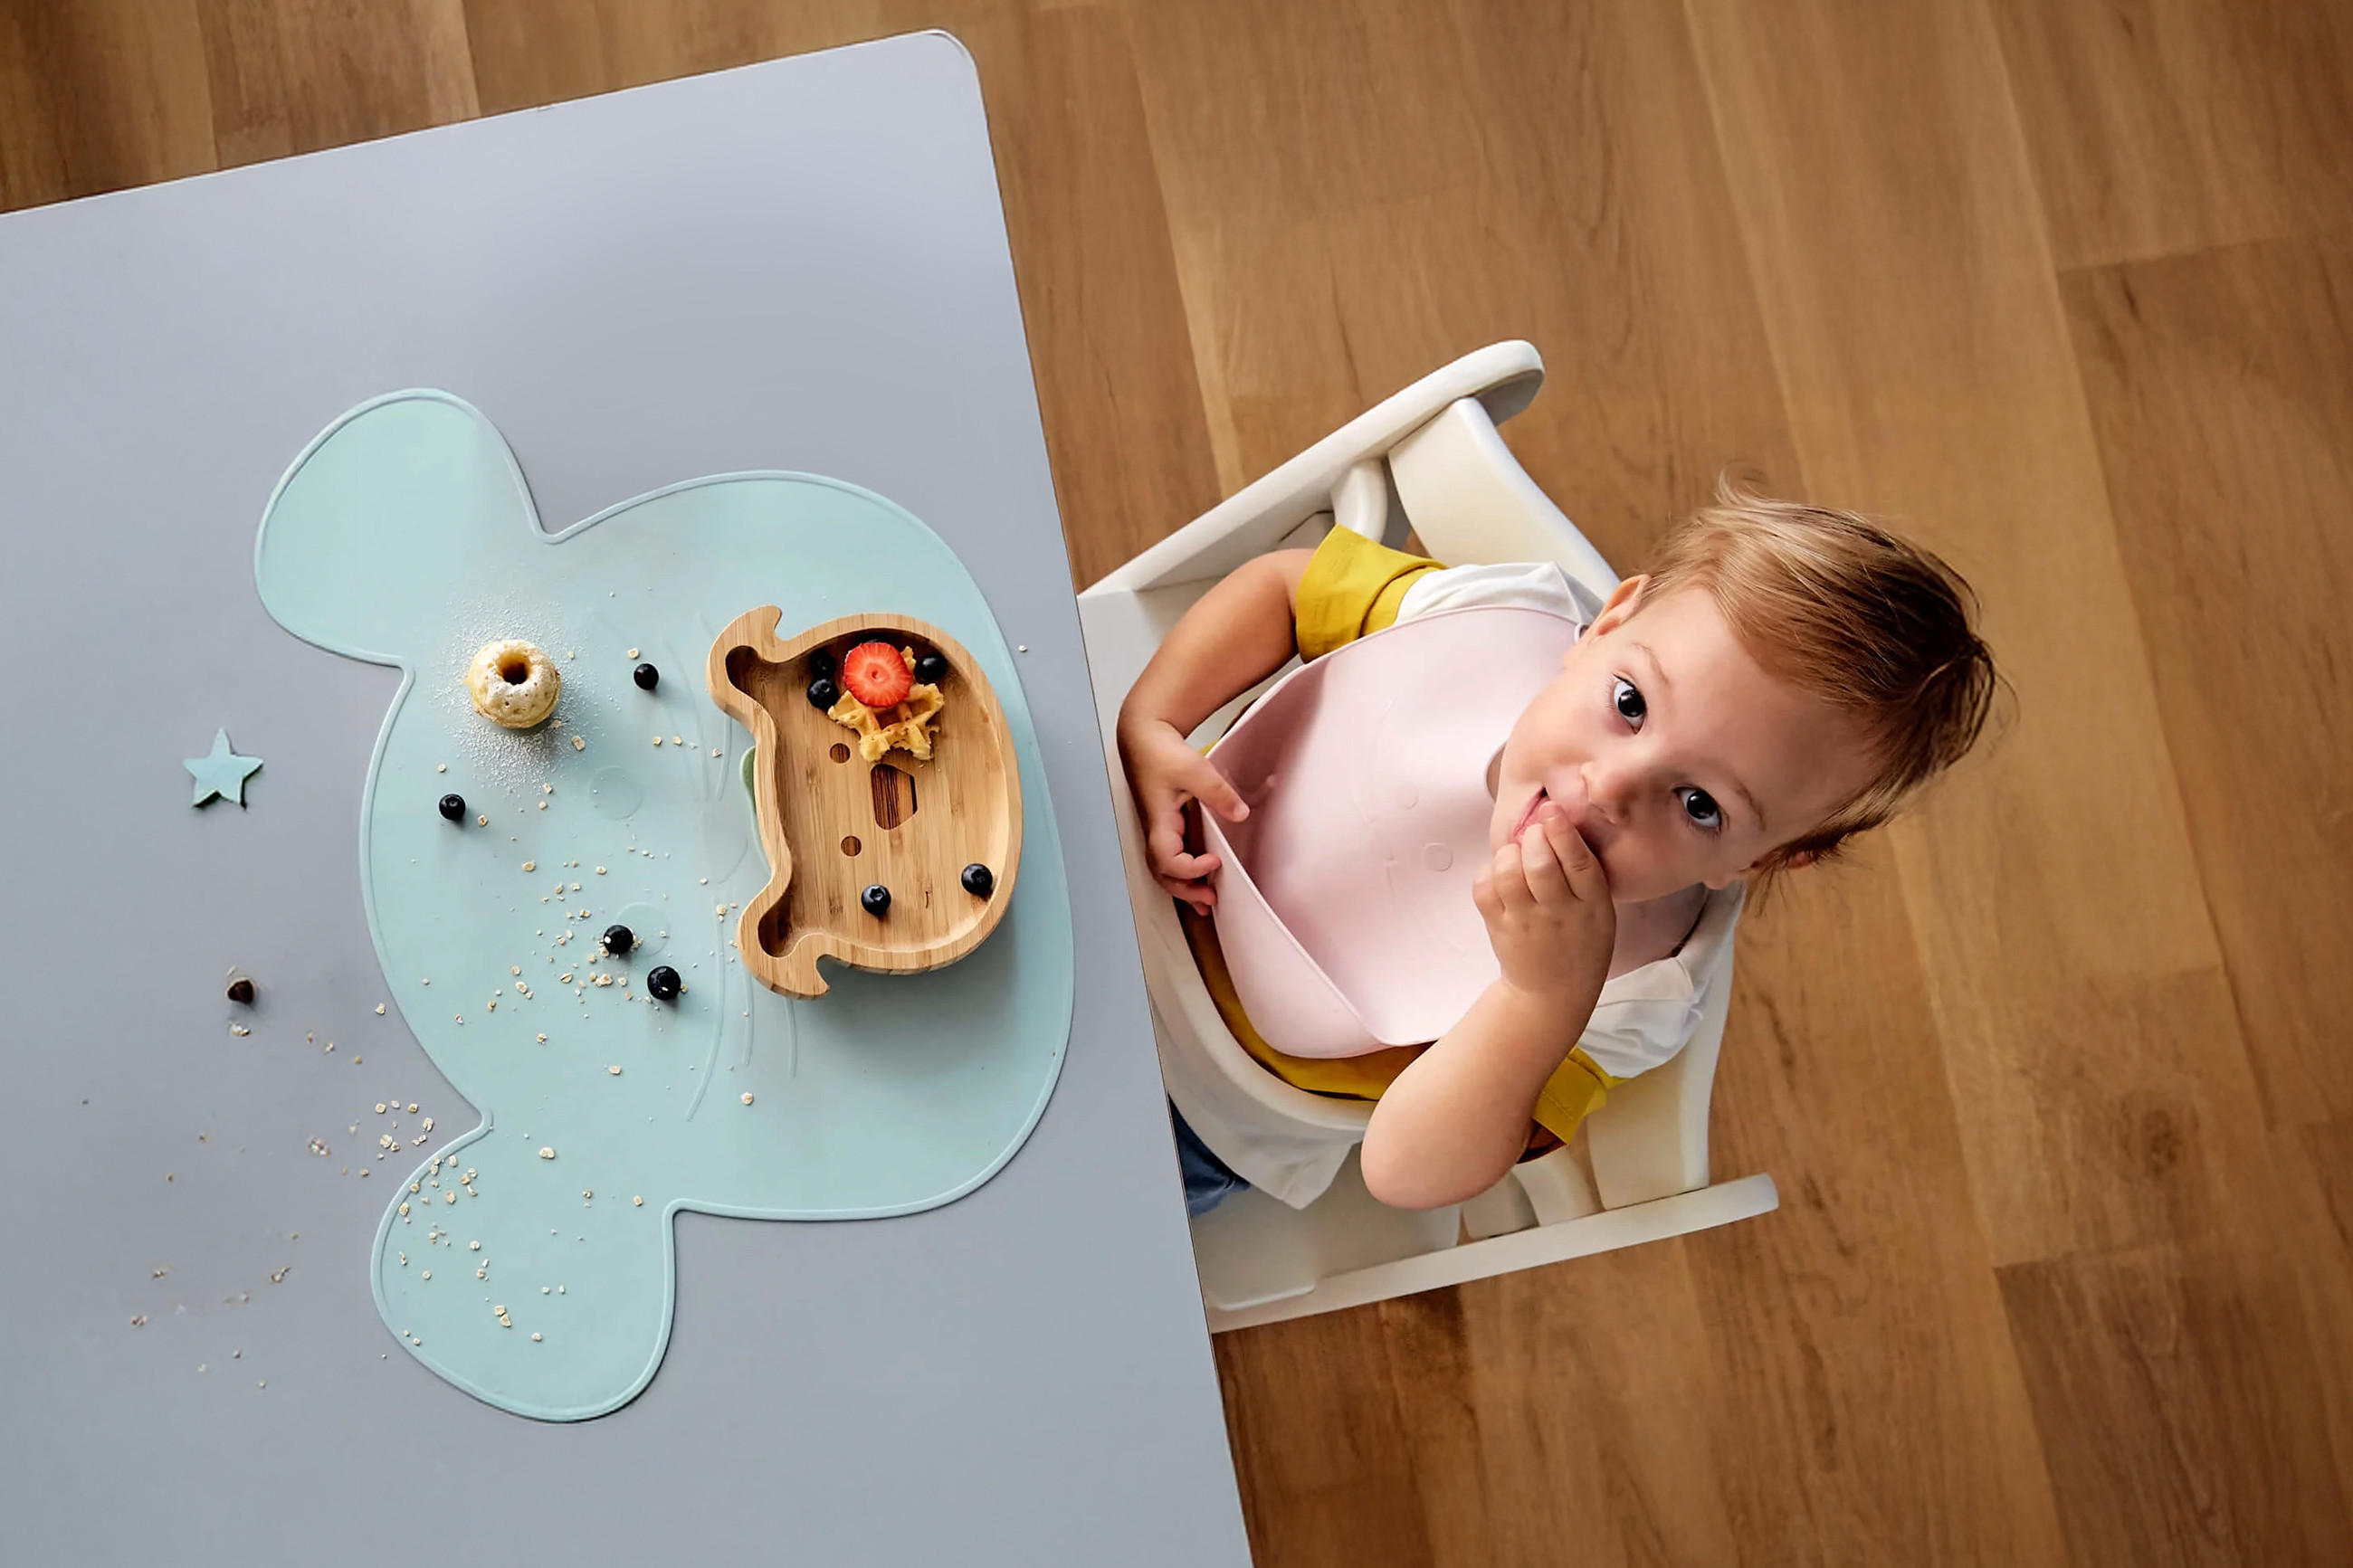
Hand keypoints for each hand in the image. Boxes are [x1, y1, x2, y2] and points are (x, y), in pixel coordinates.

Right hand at [1117, 715, 1247, 914]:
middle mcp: (1155, 830)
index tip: (1215, 861)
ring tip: (1207, 901)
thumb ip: (1216, 792)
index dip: (1189, 868)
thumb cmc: (1159, 751)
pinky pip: (1172, 856)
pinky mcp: (1166, 824)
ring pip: (1165, 869)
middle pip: (1162, 873)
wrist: (1143, 736)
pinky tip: (1203, 879)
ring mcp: (1159, 829)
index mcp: (1158, 820)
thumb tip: (1240, 814)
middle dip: (1186, 890)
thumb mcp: (1193, 768)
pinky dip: (1186, 873)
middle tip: (1212, 898)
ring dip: (1184, 887)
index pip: (1166, 859)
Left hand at [1471, 801, 1614, 1008]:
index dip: (1562, 832)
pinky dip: (1489, 871)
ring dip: (1509, 852)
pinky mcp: (1498, 926)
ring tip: (1518, 855)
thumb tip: (1553, 818)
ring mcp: (1524, 921)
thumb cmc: (1579, 940)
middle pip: (1540, 864)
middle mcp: (1559, 914)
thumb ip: (1582, 869)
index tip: (1551, 810)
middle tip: (1535, 834)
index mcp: (1593, 905)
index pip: (1579, 864)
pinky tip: (1503, 874)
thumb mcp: (1599, 908)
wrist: (1553, 991)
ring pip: (1508, 873)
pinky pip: (1484, 887)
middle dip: (1533, 837)